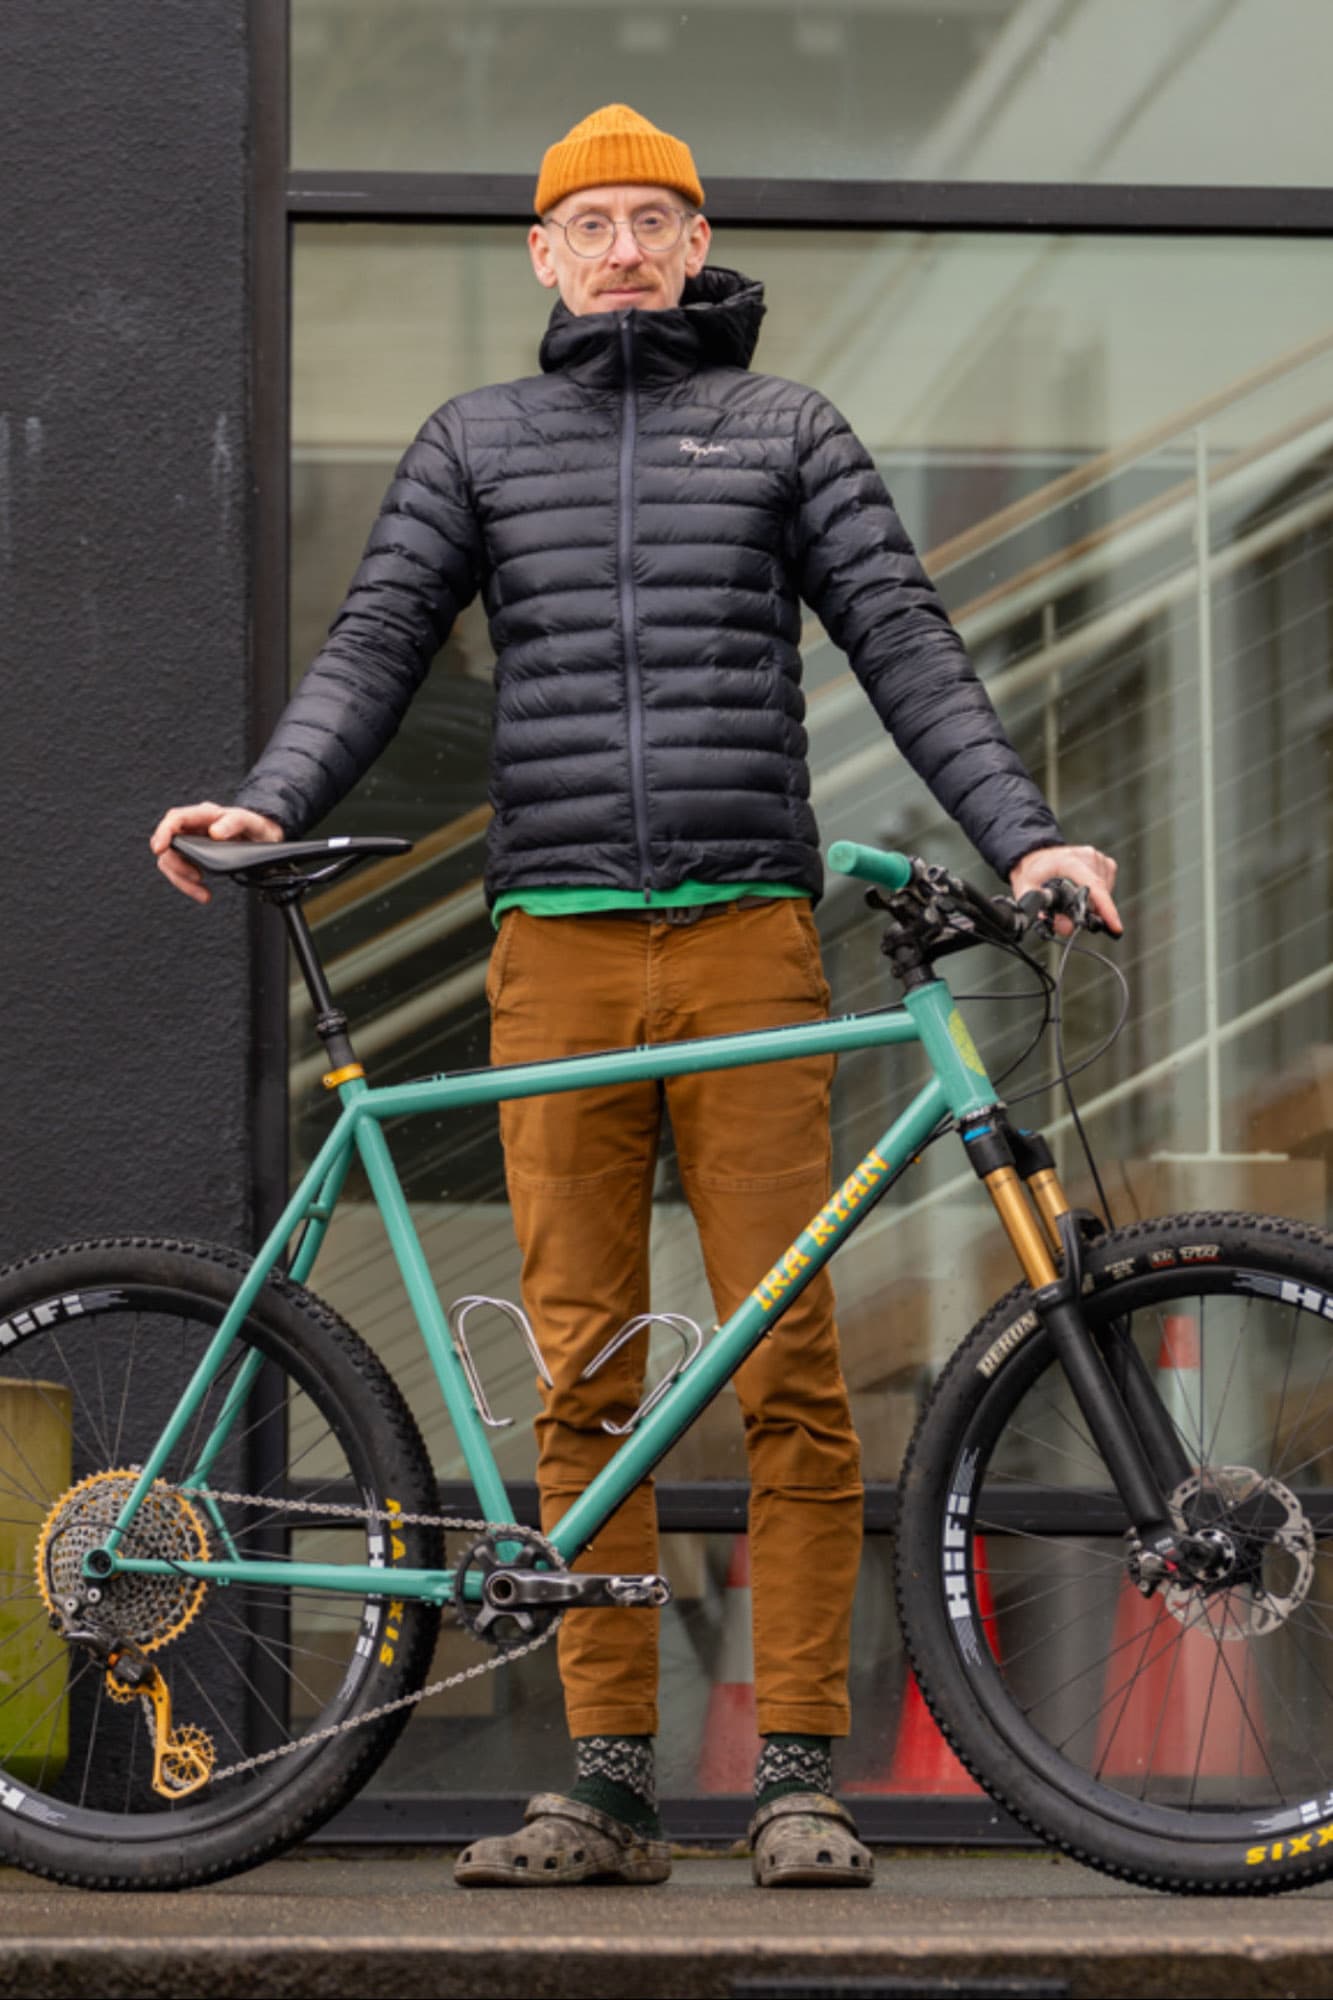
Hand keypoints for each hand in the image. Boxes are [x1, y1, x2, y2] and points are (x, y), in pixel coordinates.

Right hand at [149, 801, 283, 903]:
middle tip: (197, 878)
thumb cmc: (254, 826)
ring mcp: (190, 842)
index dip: (163, 832)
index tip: (160, 849)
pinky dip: (188, 885)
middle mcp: (193, 827)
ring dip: (182, 880)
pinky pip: (179, 871)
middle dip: (177, 866)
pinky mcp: (192, 856)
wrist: (262, 838)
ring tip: (203, 893)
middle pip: (168, 844)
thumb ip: (234, 823)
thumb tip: (215, 833)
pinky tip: (202, 892)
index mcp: (204, 814)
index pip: (175, 818)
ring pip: (170, 861)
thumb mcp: (251, 822)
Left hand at [1008, 844, 1120, 937]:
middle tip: (1072, 914)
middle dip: (1092, 911)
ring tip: (1075, 899)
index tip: (1115, 926)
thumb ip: (1042, 911)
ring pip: (1106, 891)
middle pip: (1100, 892)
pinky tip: (1084, 891)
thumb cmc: (1033, 873)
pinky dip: (1099, 894)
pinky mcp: (1103, 860)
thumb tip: (1067, 927)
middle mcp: (1086, 856)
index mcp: (1068, 861)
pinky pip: (1108, 884)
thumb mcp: (1027, 891)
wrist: (1035, 858)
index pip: (1093, 885)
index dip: (1106, 908)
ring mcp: (1096, 857)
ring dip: (1095, 902)